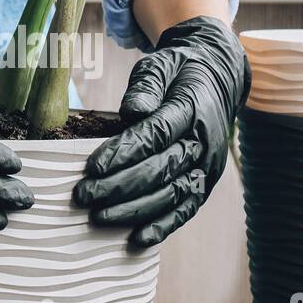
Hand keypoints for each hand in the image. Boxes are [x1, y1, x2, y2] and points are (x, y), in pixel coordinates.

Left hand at [73, 16, 248, 247]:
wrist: (219, 80)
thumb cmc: (178, 72)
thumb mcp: (161, 64)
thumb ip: (146, 86)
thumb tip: (131, 112)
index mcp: (191, 108)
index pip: (155, 135)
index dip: (123, 153)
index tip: (91, 168)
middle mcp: (203, 141)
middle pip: (160, 169)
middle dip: (119, 186)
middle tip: (83, 196)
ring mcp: (208, 165)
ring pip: (171, 194)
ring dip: (134, 210)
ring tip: (99, 217)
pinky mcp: (207, 181)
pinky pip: (187, 208)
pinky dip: (164, 226)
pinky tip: (137, 238)